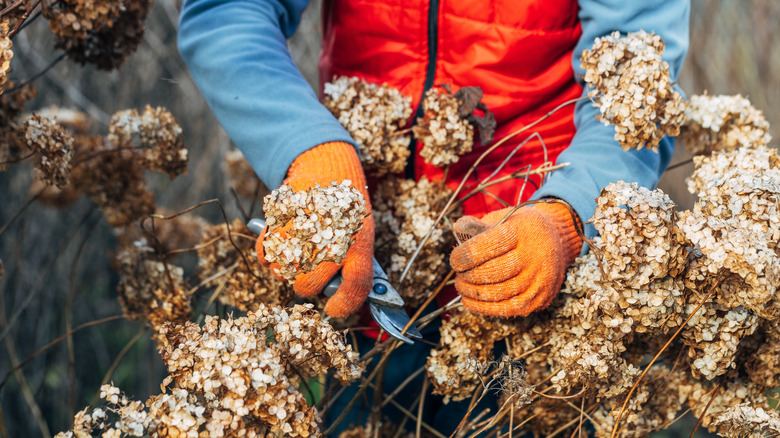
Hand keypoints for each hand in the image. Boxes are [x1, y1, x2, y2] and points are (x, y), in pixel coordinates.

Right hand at [256, 142, 373, 317]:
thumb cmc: (346, 207)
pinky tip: (280, 245)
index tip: (333, 310)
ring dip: (286, 270)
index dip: (344, 305)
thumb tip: (342, 298)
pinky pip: (264, 256)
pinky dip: (269, 256)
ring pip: (283, 273)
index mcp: (358, 243)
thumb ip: (356, 264)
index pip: (355, 285)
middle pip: (308, 286)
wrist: (326, 166)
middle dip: (308, 286)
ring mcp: (302, 231)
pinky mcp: (277, 221)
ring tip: (297, 253)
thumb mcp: (362, 232)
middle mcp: (330, 238)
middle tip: (310, 273)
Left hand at [449, 201, 581, 316]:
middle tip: (458, 274)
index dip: (462, 256)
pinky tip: (471, 300)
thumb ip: (478, 225)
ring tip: (463, 286)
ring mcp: (539, 280)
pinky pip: (507, 309)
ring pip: (497, 293)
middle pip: (489, 273)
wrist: (558, 241)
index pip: (484, 248)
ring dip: (472, 292)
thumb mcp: (503, 218)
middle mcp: (534, 257)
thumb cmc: (521, 229)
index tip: (455, 260)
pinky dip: (484, 308)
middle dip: (467, 276)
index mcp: (522, 232)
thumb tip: (457, 229)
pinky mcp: (540, 299)